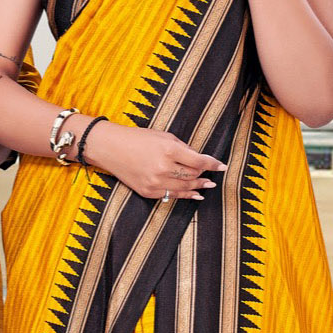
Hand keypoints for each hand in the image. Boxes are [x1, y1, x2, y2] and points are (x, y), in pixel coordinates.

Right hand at [84, 120, 225, 200]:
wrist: (111, 148)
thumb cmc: (138, 138)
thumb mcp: (164, 136)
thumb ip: (183, 148)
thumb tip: (199, 160)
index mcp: (169, 150)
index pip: (199, 161)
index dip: (213, 164)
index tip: (222, 166)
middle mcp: (163, 168)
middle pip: (193, 176)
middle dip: (204, 175)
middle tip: (213, 176)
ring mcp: (155, 182)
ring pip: (184, 188)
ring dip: (198, 187)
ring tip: (207, 186)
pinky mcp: (147, 192)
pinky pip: (171, 195)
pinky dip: (185, 195)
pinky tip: (194, 195)